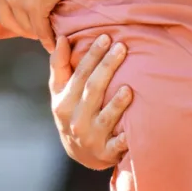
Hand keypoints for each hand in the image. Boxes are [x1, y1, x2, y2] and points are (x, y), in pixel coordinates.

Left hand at [0, 0, 85, 45]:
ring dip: (32, 32)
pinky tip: (52, 42)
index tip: (13, 12)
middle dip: (16, 24)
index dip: (2, 10)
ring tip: (41, 32)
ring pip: (22, 26)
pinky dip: (47, 38)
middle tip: (29, 25)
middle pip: (4, 18)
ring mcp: (16, 0)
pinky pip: (39, 30)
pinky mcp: (36, 7)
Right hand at [49, 33, 132, 168]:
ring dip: (116, 104)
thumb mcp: (60, 93)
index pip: (78, 74)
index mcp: (63, 102)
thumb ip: (59, 66)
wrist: (80, 153)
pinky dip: (124, 140)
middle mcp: (76, 119)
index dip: (91, 56)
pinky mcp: (106, 152)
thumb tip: (61, 37)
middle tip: (122, 47)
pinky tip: (131, 132)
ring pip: (105, 118)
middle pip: (92, 90)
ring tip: (128, 87)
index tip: (105, 37)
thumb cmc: (72, 113)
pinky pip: (116, 145)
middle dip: (106, 67)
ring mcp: (91, 137)